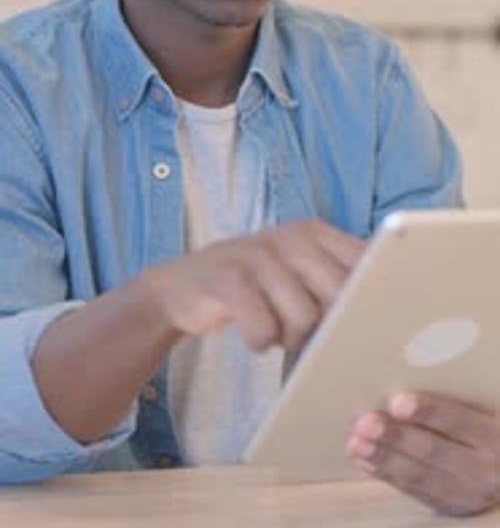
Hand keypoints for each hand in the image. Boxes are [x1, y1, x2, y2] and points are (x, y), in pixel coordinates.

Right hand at [146, 219, 364, 351]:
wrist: (182, 287)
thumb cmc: (256, 287)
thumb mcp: (299, 273)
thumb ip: (339, 282)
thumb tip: (390, 315)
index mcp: (316, 232)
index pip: (366, 261)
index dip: (377, 294)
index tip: (379, 320)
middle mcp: (291, 236)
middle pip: (341, 293)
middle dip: (331, 326)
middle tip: (308, 332)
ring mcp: (258, 255)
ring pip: (305, 317)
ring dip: (292, 338)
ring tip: (277, 331)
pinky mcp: (229, 279)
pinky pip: (264, 329)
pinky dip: (260, 341)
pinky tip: (253, 334)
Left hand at [346, 391, 499, 515]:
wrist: (497, 464)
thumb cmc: (482, 421)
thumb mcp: (478, 407)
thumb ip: (453, 396)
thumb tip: (406, 374)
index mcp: (493, 435)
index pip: (459, 422)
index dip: (428, 411)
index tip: (396, 402)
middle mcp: (483, 469)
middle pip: (434, 451)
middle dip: (396, 437)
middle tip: (366, 422)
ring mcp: (466, 492)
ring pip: (420, 475)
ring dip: (384, 457)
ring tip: (356, 441)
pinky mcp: (449, 506)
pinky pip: (415, 491)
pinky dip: (386, 474)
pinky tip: (365, 459)